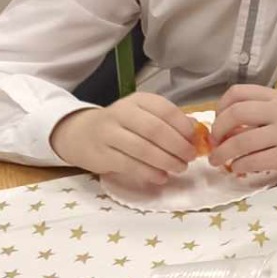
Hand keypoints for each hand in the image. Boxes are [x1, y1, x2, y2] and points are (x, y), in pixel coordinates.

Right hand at [49, 93, 197, 186]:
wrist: (80, 134)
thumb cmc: (121, 126)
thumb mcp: (143, 116)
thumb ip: (168, 122)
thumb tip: (196, 130)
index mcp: (138, 100)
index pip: (165, 110)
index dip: (183, 127)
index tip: (195, 140)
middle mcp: (122, 112)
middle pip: (155, 130)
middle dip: (177, 146)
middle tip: (190, 157)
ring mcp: (109, 133)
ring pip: (143, 149)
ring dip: (166, 161)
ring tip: (179, 168)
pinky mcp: (102, 154)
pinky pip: (130, 165)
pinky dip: (149, 172)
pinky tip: (161, 177)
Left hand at [210, 85, 276, 180]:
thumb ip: (259, 110)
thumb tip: (224, 125)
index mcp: (276, 97)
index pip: (238, 92)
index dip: (220, 107)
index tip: (217, 121)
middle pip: (236, 114)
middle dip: (218, 130)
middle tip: (214, 143)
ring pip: (242, 141)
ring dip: (223, 153)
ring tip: (217, 160)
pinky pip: (255, 160)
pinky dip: (240, 165)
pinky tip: (238, 168)